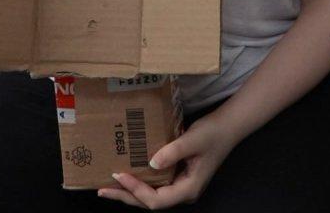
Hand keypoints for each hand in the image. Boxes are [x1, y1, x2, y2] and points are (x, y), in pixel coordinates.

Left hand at [96, 113, 237, 208]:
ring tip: (109, 185)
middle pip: (150, 203)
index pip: (157, 200)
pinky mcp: (178, 176)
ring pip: (151, 195)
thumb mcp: (192, 140)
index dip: (136, 190)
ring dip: (130, 191)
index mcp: (188, 189)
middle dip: (126, 196)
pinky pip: (155, 184)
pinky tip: (127, 174)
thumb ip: (172, 152)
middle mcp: (183, 192)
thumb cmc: (212, 133)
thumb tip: (151, 163)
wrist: (228, 126)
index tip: (119, 175)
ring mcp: (180, 185)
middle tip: (102, 190)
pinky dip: (140, 181)